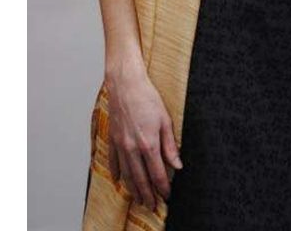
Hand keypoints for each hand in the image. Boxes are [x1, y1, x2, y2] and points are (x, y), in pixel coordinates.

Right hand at [105, 66, 183, 211]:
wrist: (125, 85)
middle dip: (147, 194)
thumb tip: (178, 164)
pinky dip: (116, 173)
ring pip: (126, 174)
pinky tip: (119, 180)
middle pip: (140, 179)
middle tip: (152, 206)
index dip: (162, 187)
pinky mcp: (112, 139)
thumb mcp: (165, 120)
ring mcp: (120, 145)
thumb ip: (170, 146)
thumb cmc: (147, 98)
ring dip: (133, 189)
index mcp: (148, 144)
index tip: (167, 196)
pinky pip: (113, 162)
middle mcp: (132, 148)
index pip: (157, 173)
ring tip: (138, 199)